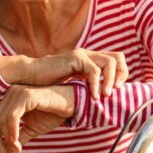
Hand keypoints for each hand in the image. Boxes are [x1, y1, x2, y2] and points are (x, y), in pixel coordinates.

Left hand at [0, 85, 74, 152]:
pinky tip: (16, 143)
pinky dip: (12, 131)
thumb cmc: (53, 114)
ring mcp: (18, 92)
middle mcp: (11, 93)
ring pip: (1, 119)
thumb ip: (18, 138)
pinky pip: (13, 116)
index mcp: (10, 100)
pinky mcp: (26, 95)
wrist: (71, 105)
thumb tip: (3, 152)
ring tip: (15, 150)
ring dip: (6, 138)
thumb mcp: (32, 129)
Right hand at [4, 49, 128, 99]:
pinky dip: (97, 84)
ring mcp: (82, 54)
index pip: (116, 60)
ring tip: (105, 96)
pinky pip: (95, 70)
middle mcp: (88, 54)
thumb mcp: (73, 84)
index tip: (116, 91)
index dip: (121, 74)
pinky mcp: (76, 57)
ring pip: (110, 62)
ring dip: (111, 81)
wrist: (30, 77)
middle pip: (118, 57)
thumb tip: (101, 99)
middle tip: (116, 91)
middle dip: (122, 75)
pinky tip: (94, 97)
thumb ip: (86, 86)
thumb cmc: (49, 84)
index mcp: (90, 59)